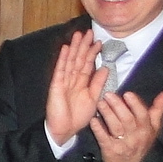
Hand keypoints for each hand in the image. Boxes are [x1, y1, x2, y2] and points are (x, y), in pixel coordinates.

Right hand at [44, 30, 106, 146]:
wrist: (65, 129)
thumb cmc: (78, 117)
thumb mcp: (94, 98)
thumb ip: (98, 83)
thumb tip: (105, 68)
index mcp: (82, 82)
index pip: (88, 64)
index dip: (93, 53)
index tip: (99, 42)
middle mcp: (73, 79)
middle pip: (79, 59)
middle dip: (84, 45)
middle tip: (89, 32)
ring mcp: (64, 81)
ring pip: (71, 61)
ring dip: (74, 47)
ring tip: (79, 35)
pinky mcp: (56, 85)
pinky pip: (60, 70)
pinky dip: (63, 59)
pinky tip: (66, 48)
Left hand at [92, 90, 162, 161]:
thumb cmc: (142, 143)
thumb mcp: (153, 128)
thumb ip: (158, 109)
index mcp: (146, 129)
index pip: (142, 115)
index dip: (135, 104)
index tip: (127, 94)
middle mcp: (135, 136)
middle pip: (127, 119)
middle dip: (117, 106)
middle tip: (108, 95)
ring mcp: (122, 144)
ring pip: (115, 127)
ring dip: (107, 114)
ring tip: (100, 103)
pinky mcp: (110, 150)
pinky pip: (104, 138)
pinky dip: (98, 129)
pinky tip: (93, 120)